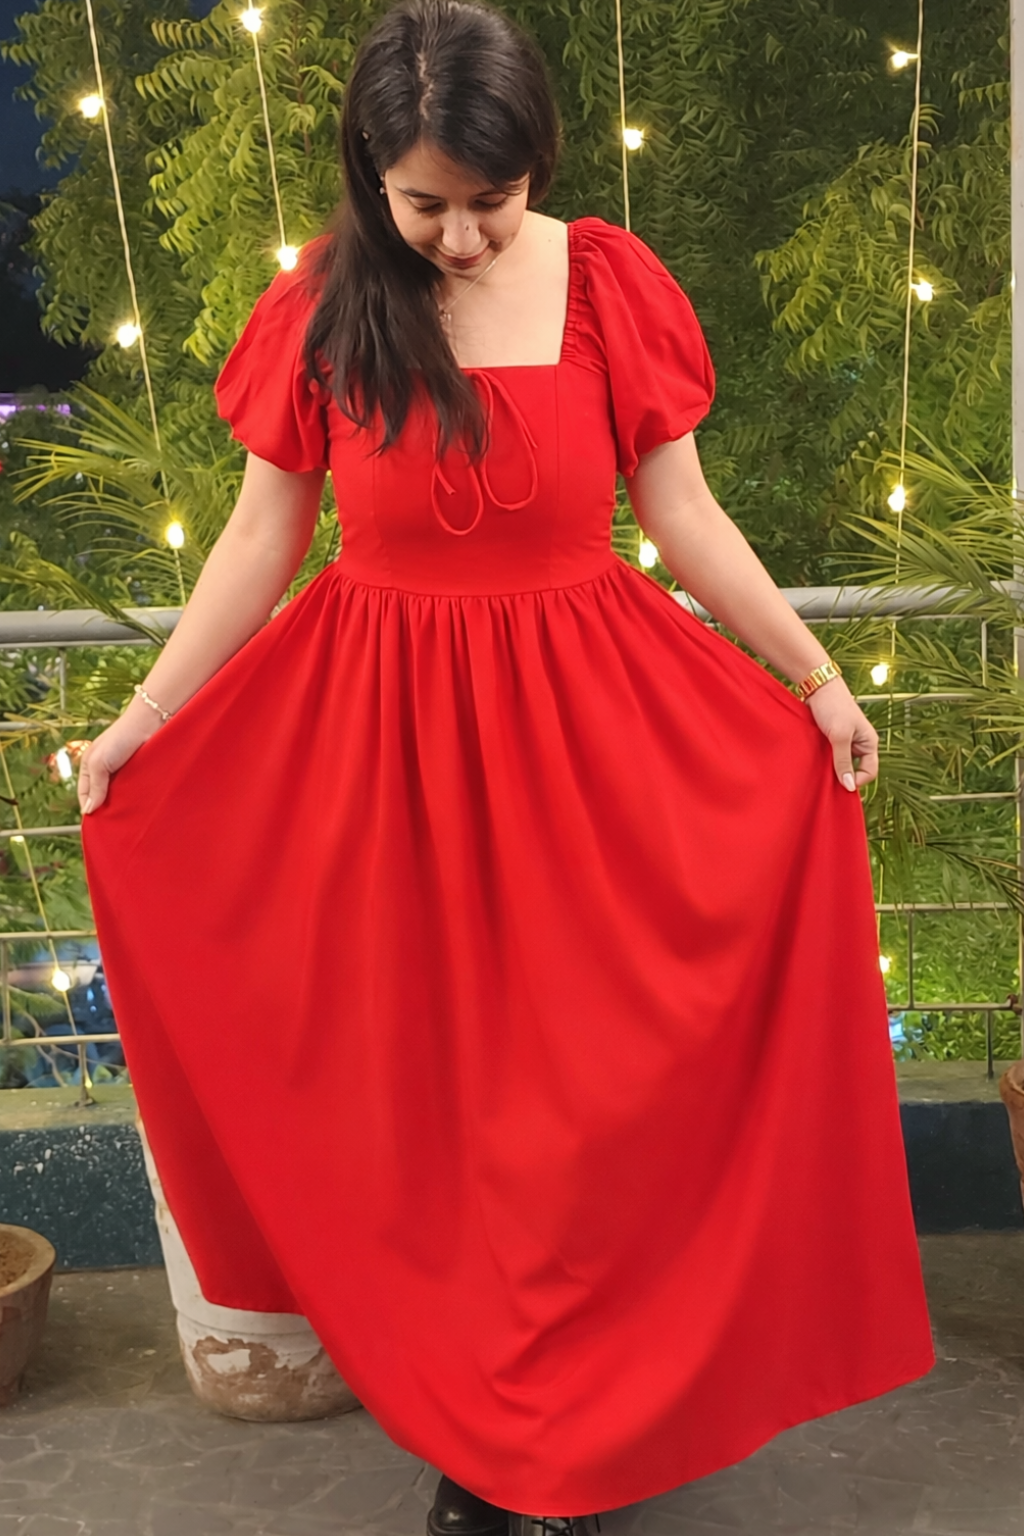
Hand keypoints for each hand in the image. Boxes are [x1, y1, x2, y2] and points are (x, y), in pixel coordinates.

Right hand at [77, 700, 160, 814]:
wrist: (150, 722)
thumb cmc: (120, 738)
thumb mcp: (99, 762)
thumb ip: (94, 786)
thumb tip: (89, 810)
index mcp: (88, 766)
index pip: (84, 794)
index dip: (89, 807)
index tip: (97, 824)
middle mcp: (104, 770)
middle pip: (101, 796)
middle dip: (106, 808)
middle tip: (113, 824)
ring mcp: (122, 772)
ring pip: (118, 795)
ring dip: (122, 804)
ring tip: (127, 818)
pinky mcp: (139, 772)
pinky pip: (134, 790)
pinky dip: (135, 798)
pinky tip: (139, 808)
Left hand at [804, 676, 878, 791]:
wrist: (818, 687)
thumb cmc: (833, 706)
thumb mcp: (839, 736)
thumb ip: (843, 761)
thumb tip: (848, 786)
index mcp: (869, 743)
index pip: (870, 772)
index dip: (856, 781)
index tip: (840, 785)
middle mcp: (859, 744)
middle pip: (854, 770)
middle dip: (842, 776)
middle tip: (828, 781)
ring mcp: (844, 743)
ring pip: (840, 764)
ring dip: (831, 769)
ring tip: (819, 770)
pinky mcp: (831, 740)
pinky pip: (829, 757)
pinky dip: (823, 761)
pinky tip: (814, 762)